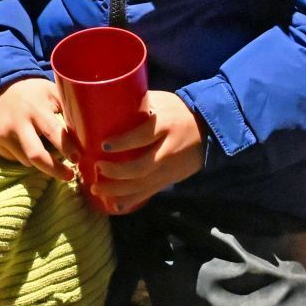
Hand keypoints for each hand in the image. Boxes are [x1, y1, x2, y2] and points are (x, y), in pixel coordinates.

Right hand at [0, 77, 72, 181]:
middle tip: (70, 176)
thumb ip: (69, 109)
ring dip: (41, 162)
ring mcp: (3, 132)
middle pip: (36, 155)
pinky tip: (28, 144)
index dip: (66, 147)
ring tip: (48, 153)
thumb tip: (91, 132)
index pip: (52, 131)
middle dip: (54, 169)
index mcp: (35, 108)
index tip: (77, 159)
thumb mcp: (52, 92)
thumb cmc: (35, 92)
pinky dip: (25, 156)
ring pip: (26, 160)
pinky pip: (15, 158)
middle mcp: (17, 122)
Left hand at [88, 91, 206, 212]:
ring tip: (97, 188)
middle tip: (97, 166)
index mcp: (166, 125)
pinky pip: (149, 193)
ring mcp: (170, 168)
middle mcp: (169, 149)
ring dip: (118, 189)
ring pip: (143, 184)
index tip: (103, 144)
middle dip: (117, 171)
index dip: (123, 142)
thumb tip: (106, 101)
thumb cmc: (178, 111)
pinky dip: (131, 200)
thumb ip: (138, 104)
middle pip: (141, 167)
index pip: (143, 136)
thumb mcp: (161, 101)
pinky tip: (114, 204)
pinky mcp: (170, 179)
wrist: (209, 130)